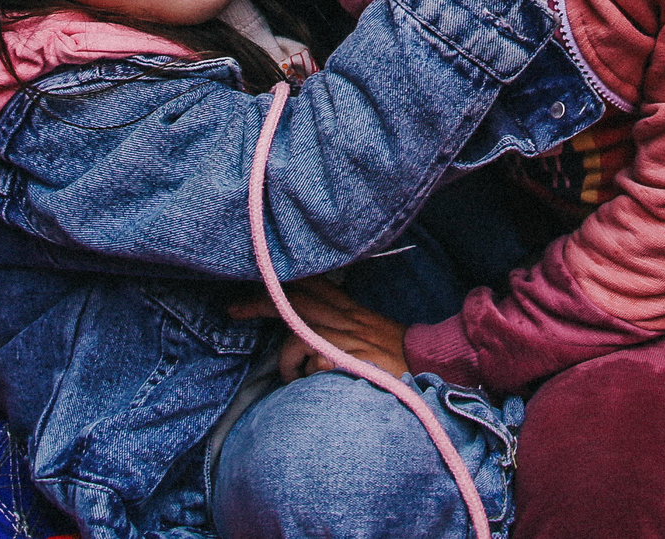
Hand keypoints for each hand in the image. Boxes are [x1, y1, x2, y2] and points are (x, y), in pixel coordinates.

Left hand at [230, 277, 410, 379]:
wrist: (430, 365)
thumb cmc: (397, 356)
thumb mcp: (369, 333)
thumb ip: (341, 328)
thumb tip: (308, 339)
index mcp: (351, 310)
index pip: (313, 283)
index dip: (283, 277)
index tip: (256, 276)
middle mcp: (346, 318)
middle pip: (295, 300)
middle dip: (260, 301)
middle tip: (234, 309)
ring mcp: (346, 338)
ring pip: (296, 335)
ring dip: (286, 363)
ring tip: (292, 380)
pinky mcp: (348, 359)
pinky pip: (312, 363)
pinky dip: (306, 377)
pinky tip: (316, 386)